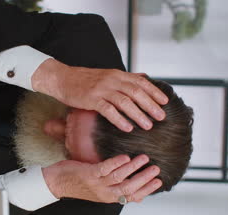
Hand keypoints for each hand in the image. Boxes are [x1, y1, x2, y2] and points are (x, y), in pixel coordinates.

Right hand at [32, 59, 168, 131]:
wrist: (62, 79)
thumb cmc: (84, 80)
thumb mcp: (107, 75)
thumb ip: (124, 78)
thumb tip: (144, 77)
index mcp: (117, 74)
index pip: (140, 82)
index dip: (154, 92)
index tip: (165, 102)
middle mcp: (112, 80)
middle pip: (136, 92)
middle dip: (151, 105)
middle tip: (162, 117)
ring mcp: (101, 89)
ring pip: (125, 102)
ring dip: (138, 114)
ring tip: (148, 126)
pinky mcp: (91, 99)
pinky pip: (108, 110)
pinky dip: (119, 119)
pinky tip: (127, 128)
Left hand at [42, 154, 161, 203]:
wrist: (55, 183)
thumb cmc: (78, 182)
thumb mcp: (99, 189)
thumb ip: (114, 187)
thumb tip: (133, 187)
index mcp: (109, 197)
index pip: (132, 197)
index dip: (147, 190)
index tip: (159, 181)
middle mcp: (105, 193)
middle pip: (129, 188)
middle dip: (144, 179)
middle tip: (156, 169)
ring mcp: (97, 184)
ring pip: (120, 178)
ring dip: (134, 168)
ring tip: (144, 158)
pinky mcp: (89, 174)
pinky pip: (105, 169)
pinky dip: (116, 163)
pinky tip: (125, 156)